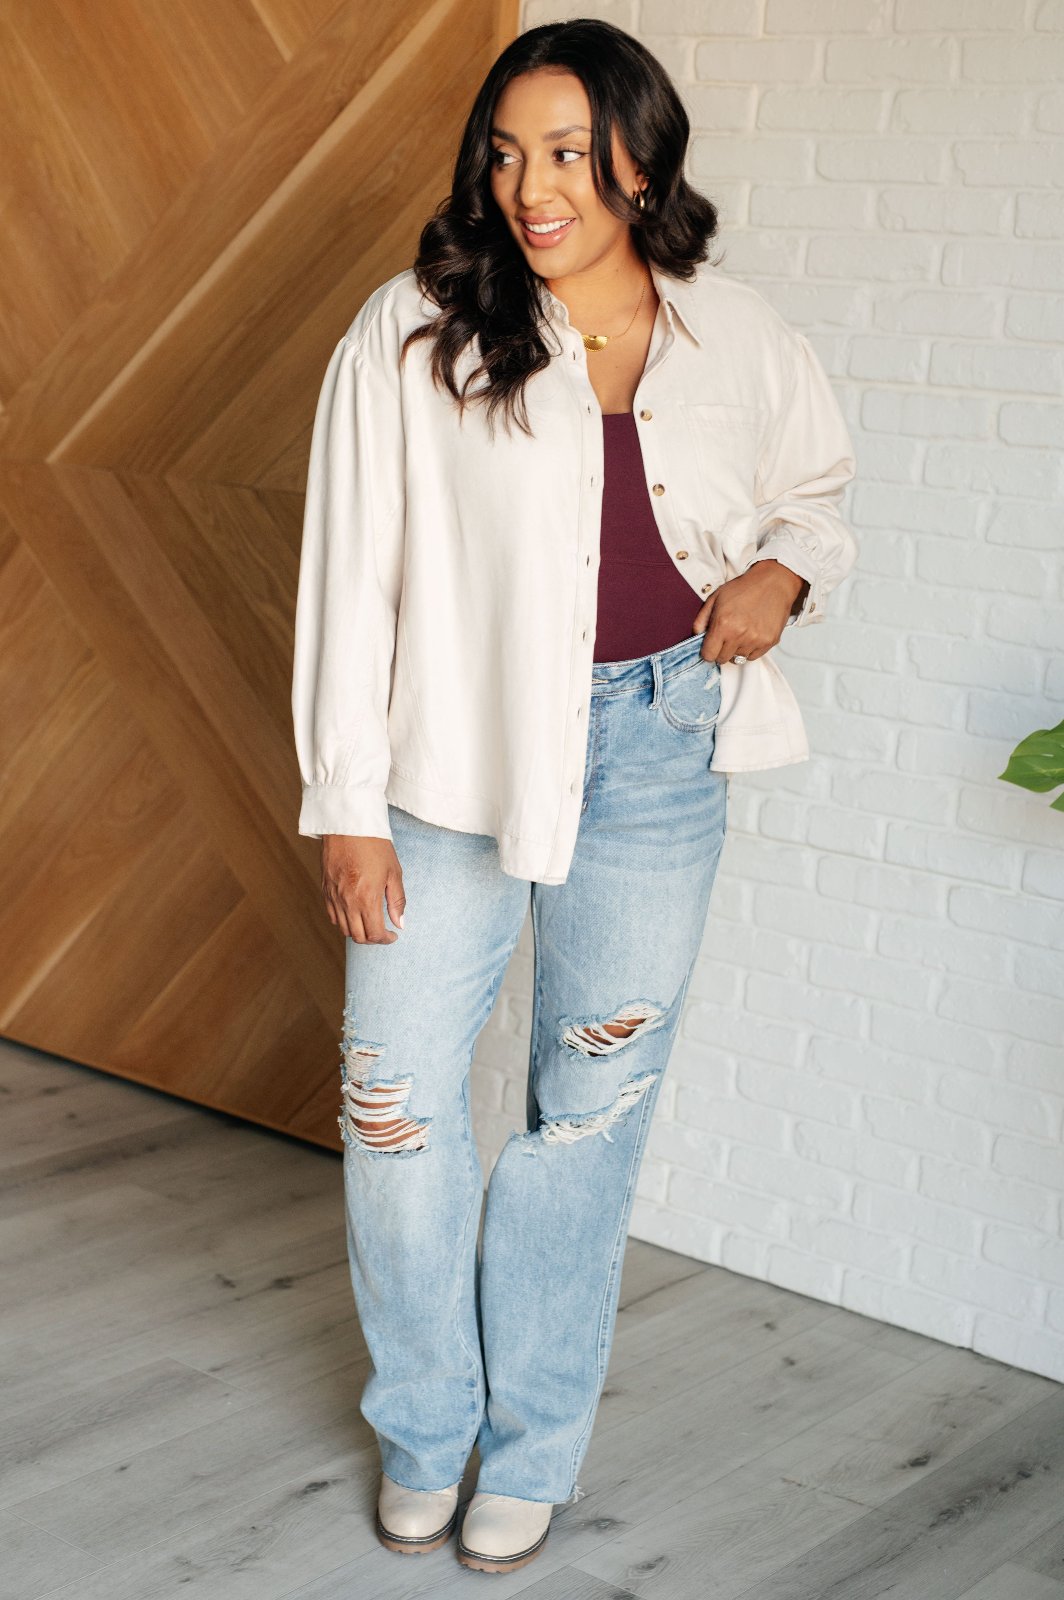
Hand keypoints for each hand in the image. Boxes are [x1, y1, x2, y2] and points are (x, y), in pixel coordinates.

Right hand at [321, 835, 405, 943]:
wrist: (348, 825)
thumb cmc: (374, 845)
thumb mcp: (394, 872)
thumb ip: (397, 901)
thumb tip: (399, 923)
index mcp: (367, 898)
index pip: (375, 934)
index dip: (386, 940)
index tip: (393, 935)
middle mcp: (348, 902)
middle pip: (358, 936)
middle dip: (373, 939)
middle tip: (383, 931)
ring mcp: (334, 897)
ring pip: (344, 929)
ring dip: (358, 932)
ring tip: (369, 923)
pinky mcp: (325, 890)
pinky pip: (332, 916)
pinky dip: (344, 921)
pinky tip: (354, 913)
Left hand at [692, 560, 806, 664]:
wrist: (773, 582)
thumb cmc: (745, 588)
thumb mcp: (716, 598)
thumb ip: (702, 619)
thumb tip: (696, 635)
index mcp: (723, 624)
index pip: (708, 655)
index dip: (708, 651)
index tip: (710, 645)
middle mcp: (739, 634)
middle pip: (722, 659)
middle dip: (721, 650)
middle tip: (726, 636)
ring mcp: (755, 640)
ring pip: (738, 658)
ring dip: (736, 649)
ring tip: (741, 631)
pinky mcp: (769, 642)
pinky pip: (753, 656)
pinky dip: (750, 649)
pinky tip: (751, 634)